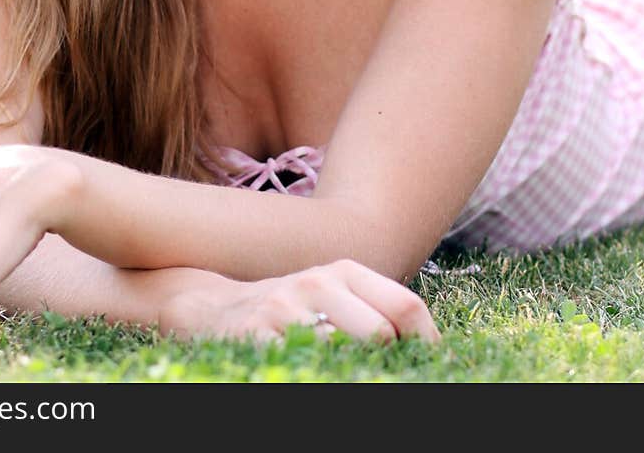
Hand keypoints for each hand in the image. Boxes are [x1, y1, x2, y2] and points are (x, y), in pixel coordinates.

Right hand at [161, 258, 440, 346]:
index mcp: (345, 271)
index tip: (429, 365)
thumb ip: (377, 310)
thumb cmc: (290, 309)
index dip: (427, 342)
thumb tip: (430, 346)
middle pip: (381, 333)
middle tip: (377, 371)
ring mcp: (286, 308)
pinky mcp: (258, 335)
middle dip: (386, 360)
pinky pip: (306, 364)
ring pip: (346, 351)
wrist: (213, 309)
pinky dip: (317, 372)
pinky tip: (313, 370)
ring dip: (353, 370)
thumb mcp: (334, 295)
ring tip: (345, 371)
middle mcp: (317, 282)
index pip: (406, 306)